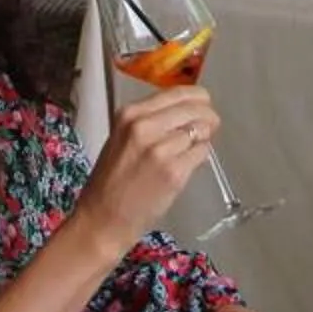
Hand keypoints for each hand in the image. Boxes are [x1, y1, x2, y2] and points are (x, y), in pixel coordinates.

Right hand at [76, 87, 222, 245]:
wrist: (102, 219)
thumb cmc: (111, 181)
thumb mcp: (123, 138)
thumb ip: (152, 120)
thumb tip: (188, 109)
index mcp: (130, 114)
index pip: (179, 92)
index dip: (198, 99)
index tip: (204, 105)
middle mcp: (144, 127)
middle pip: (196, 108)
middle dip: (208, 117)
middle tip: (210, 126)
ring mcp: (160, 150)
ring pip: (202, 130)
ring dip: (203, 139)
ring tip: (191, 150)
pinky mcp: (174, 172)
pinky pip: (202, 153)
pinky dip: (201, 157)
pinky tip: (188, 164)